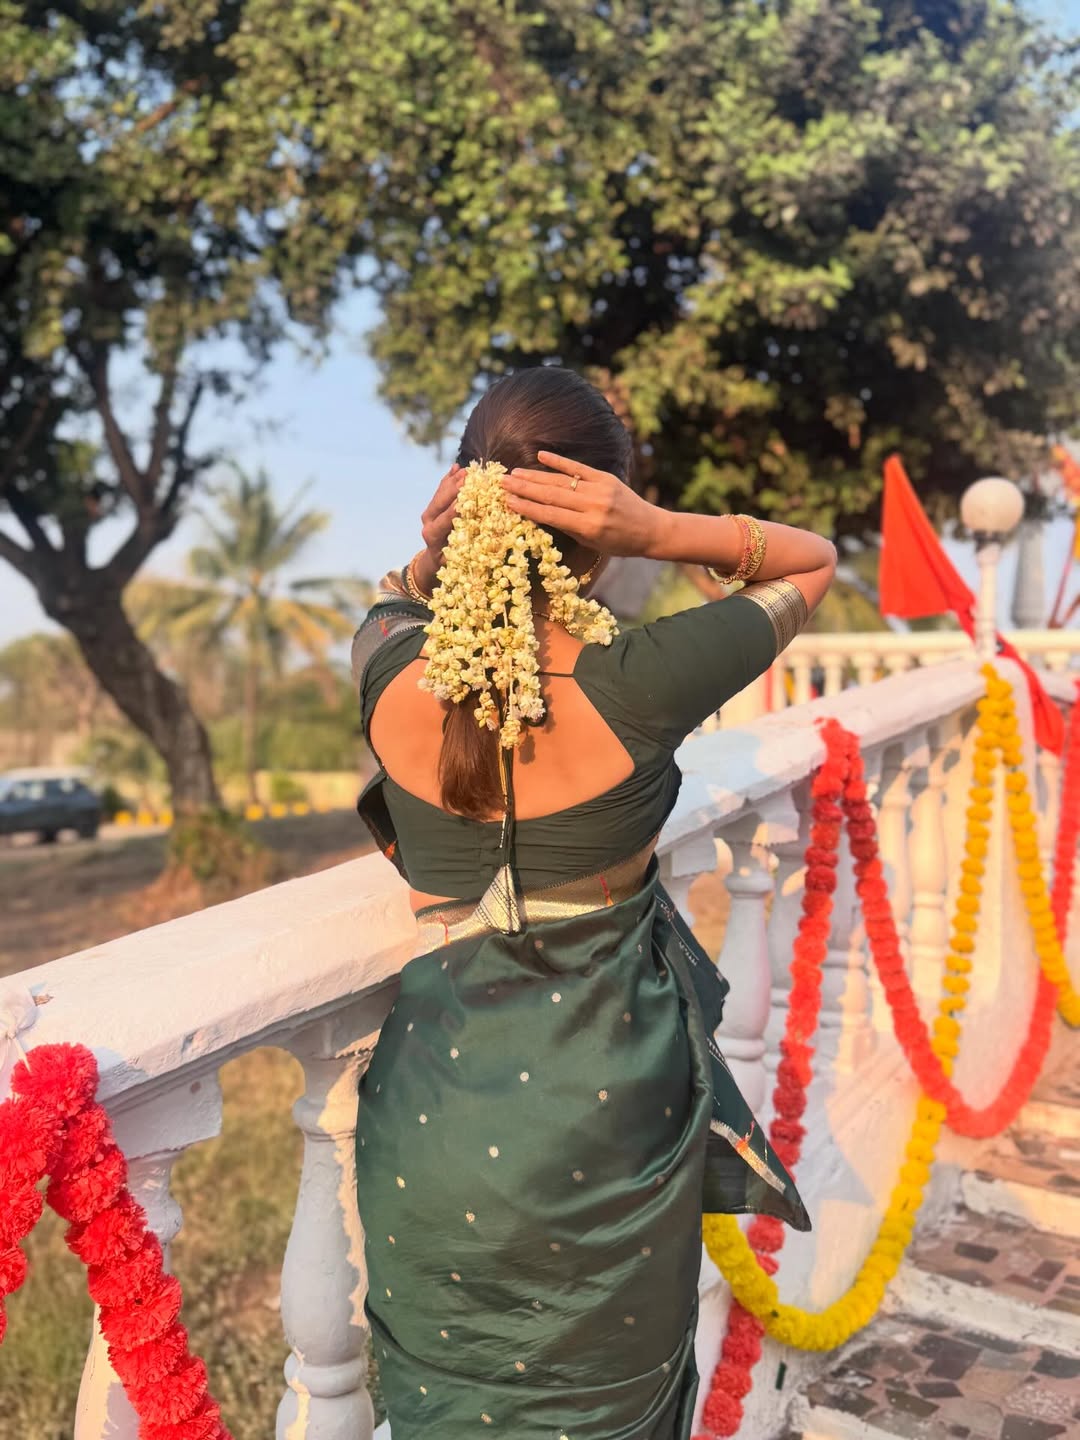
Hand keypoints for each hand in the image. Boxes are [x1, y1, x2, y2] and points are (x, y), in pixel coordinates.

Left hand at [411, 463, 463, 593]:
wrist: (433, 559)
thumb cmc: (449, 562)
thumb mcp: (455, 560)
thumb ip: (462, 551)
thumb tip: (479, 545)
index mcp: (433, 535)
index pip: (444, 519)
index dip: (454, 509)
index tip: (465, 498)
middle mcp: (428, 522)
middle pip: (440, 502)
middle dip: (454, 489)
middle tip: (468, 477)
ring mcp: (429, 513)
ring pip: (439, 494)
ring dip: (453, 480)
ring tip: (466, 470)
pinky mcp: (432, 507)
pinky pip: (439, 490)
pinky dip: (448, 479)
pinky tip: (456, 467)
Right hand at [501, 451, 663, 557]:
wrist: (651, 529)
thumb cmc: (619, 543)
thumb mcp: (592, 543)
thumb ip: (568, 527)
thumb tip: (539, 513)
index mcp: (589, 526)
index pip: (551, 515)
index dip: (527, 508)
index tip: (507, 502)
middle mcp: (593, 506)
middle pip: (552, 495)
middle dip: (525, 489)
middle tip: (502, 483)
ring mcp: (601, 489)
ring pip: (561, 481)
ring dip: (535, 476)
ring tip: (514, 473)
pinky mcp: (606, 478)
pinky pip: (578, 468)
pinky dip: (559, 462)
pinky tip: (541, 456)